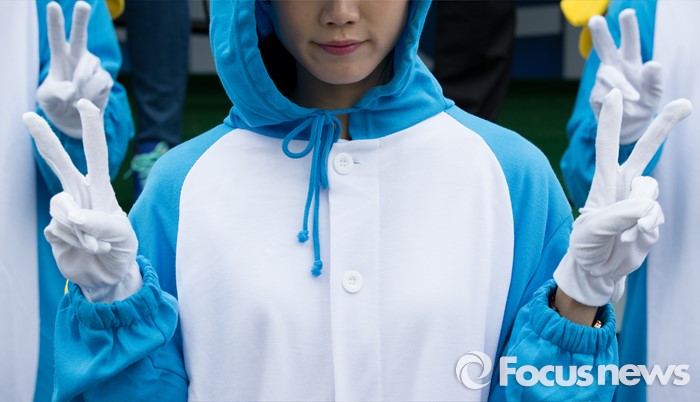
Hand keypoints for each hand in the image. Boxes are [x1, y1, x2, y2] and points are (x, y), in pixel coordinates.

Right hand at [23, 99, 140, 302]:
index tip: (85, 105)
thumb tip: (75, 215)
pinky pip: (58, 230)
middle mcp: (80, 194)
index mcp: (101, 188)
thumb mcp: (123, 236)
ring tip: (97, 245)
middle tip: (28, 116)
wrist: (107, 276)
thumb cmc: (122, 250)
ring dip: (80, 230)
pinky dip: (74, 243)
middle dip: (44, 139)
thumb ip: (101, 223)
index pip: (96, 154)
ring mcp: (64, 211)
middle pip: (58, 163)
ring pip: (60, 207)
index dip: (91, 129)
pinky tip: (85, 250)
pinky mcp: (54, 229)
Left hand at [36, 1, 112, 138]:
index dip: (55, 21)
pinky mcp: (105, 80)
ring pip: (89, 68)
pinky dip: (92, 94)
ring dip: (81, 84)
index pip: (56, 37)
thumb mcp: (46, 99)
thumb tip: (72, 88)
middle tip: (82, 4)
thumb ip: (55, 91)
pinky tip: (87, 101)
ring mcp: (94, 68)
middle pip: (80, 35)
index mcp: (60, 57)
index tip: (53, 5)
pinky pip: (100, 83)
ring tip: (76, 98)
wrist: (74, 122)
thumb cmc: (56, 106)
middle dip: (81, 19)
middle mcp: (78, 58)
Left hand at [554, 89, 691, 305]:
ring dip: (639, 214)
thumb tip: (644, 206)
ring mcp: (640, 200)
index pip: (606, 146)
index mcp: (604, 181)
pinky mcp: (652, 218)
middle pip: (646, 150)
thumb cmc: (586, 245)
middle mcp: (624, 184)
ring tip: (623, 232)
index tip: (612, 95)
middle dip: (664, 126)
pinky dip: (644, 231)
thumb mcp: (590, 232)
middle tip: (685, 104)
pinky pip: (655, 218)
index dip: (610, 121)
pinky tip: (631, 240)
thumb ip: (615, 217)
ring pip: (651, 192)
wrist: (598, 268)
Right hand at [589, 9, 662, 143]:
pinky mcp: (595, 97)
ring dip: (622, 86)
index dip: (628, 27)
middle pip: (605, 48)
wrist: (631, 127)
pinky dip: (618, 103)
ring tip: (635, 98)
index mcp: (630, 61)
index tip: (628, 12)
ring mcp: (602, 82)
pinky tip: (628, 110)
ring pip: (606, 75)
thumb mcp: (656, 91)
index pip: (629, 42)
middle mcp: (614, 68)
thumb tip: (653, 63)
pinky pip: (604, 95)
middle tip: (595, 19)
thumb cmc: (644, 103)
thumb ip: (655, 78)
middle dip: (600, 33)